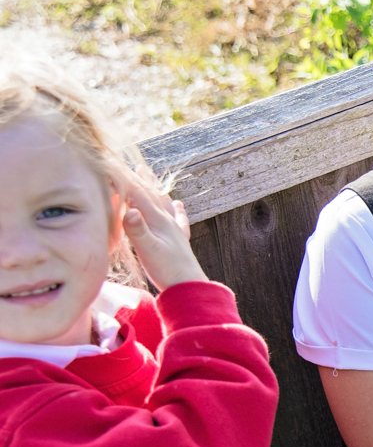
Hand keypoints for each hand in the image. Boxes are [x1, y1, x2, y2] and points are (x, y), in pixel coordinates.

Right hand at [113, 165, 205, 290]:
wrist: (189, 287)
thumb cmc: (167, 270)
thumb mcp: (147, 250)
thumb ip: (137, 230)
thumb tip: (129, 211)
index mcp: (157, 219)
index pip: (136, 192)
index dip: (122, 176)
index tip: (109, 161)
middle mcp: (167, 220)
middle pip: (149, 192)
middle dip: (136, 176)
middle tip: (125, 160)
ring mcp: (174, 229)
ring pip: (162, 201)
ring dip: (152, 186)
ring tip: (147, 173)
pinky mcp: (179, 239)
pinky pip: (177, 218)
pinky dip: (176, 209)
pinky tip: (179, 204)